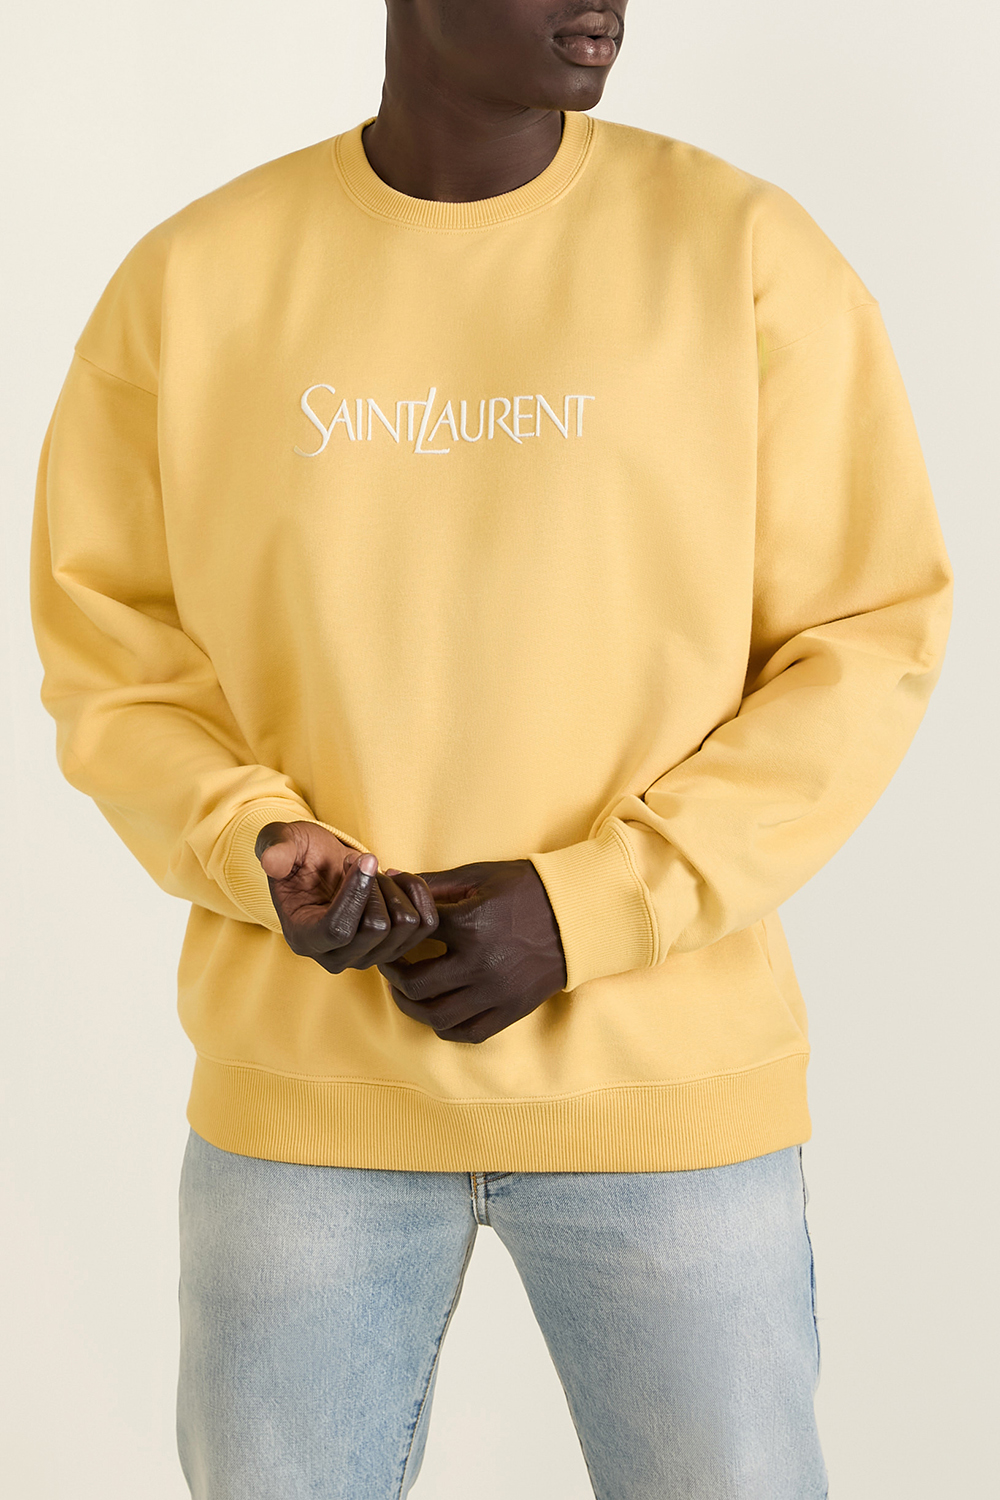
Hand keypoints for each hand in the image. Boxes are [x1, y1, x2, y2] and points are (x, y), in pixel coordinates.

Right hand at [255, 821, 438, 972]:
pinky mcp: (396, 947)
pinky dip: (417, 891)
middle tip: (358, 863)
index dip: (357, 892)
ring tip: (374, 873)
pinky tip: (395, 879)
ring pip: (406, 923)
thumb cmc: (301, 855)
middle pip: (378, 927)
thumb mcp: (281, 841)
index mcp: (304, 939)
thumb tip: (271, 861)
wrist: (324, 867)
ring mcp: (370, 957)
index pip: (339, 929)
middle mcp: (337, 957)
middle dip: (375, 884)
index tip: (364, 857)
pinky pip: (427, 922)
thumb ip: (274, 847)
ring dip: (394, 887)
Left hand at [377, 859, 566, 1043]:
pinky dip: (444, 1026)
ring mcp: (496, 991)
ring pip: (436, 1015)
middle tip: (389, 963)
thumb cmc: (527, 889)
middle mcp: (480, 963)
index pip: (413, 933)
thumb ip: (433, 882)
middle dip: (392, 973)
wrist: (578, 915)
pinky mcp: (510, 1010)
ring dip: (411, 1006)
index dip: (394, 930)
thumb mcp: (479, 876)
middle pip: (416, 981)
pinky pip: (467, 1032)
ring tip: (405, 991)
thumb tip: (391, 878)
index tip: (388, 930)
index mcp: (470, 924)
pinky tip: (437, 1010)